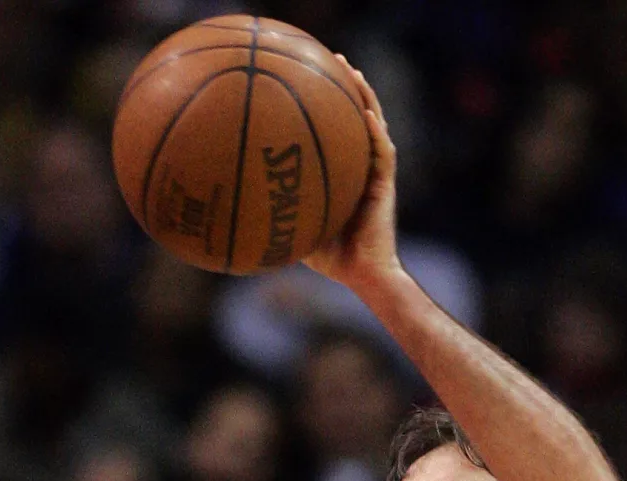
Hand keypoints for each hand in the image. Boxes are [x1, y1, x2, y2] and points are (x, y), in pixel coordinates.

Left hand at [302, 57, 400, 290]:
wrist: (364, 275)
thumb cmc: (333, 258)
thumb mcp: (297, 230)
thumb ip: (279, 213)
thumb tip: (240, 208)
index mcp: (346, 171)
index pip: (339, 130)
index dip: (330, 103)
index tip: (311, 78)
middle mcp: (362, 166)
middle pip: (357, 115)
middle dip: (347, 86)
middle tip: (333, 58)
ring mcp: (376, 174)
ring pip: (374, 124)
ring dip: (365, 96)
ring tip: (351, 71)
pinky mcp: (385, 186)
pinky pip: (382, 153)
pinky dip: (375, 132)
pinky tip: (367, 114)